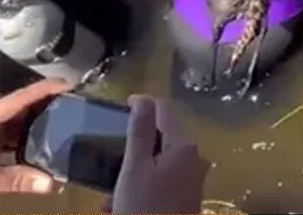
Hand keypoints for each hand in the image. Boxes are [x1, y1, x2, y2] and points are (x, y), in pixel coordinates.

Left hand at [0, 79, 70, 214]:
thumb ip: (17, 180)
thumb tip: (54, 183)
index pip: (18, 99)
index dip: (44, 90)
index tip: (71, 84)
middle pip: (16, 109)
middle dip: (44, 108)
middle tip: (75, 109)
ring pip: (9, 126)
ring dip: (32, 128)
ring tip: (63, 128)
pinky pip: (0, 140)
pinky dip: (18, 144)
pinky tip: (35, 150)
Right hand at [108, 95, 208, 213]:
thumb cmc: (144, 209)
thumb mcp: (134, 168)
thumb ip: (140, 130)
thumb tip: (143, 98)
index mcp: (184, 145)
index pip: (163, 109)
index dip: (140, 106)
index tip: (117, 111)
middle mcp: (195, 158)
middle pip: (160, 139)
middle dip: (132, 150)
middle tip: (108, 162)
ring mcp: (194, 179)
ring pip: (157, 165)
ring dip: (131, 175)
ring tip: (109, 199)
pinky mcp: (188, 198)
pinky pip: (161, 184)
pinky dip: (140, 190)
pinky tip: (119, 207)